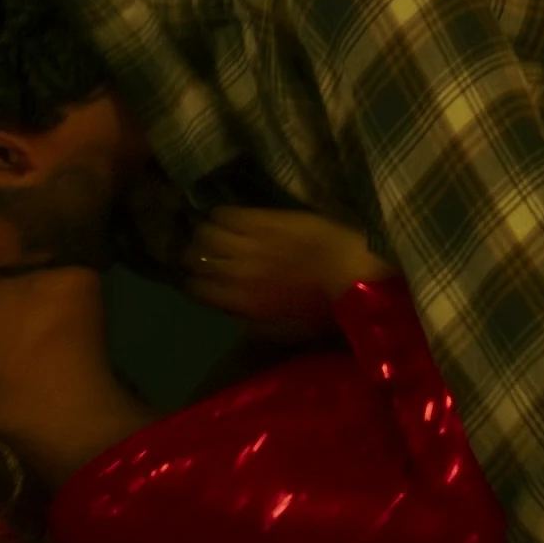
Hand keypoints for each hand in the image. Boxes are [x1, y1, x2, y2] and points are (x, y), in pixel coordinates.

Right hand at [182, 207, 396, 337]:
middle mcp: (236, 271)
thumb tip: (230, 312)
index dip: (195, 282)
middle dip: (196, 256)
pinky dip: (221, 214)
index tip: (202, 279)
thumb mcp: (282, 330)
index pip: (196, 289)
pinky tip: (229, 217)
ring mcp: (247, 242)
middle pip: (194, 258)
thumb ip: (249, 322)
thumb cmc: (322, 308)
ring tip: (216, 233)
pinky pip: (225, 212)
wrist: (349, 272)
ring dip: (206, 232)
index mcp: (241, 301)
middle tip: (206, 254)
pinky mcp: (262, 218)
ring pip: (204, 232)